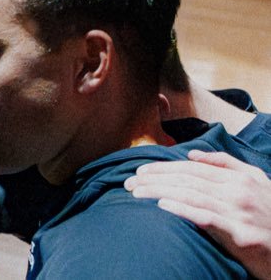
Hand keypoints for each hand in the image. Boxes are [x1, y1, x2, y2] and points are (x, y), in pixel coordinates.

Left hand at [128, 150, 270, 278]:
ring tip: (136, 193)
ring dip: (159, 193)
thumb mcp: (258, 182)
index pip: (194, 169)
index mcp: (240, 178)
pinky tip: (162, 207)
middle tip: (129, 182)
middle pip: (188, 180)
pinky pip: (206, 218)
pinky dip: (182, 210)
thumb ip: (227, 165)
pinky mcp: (241, 235)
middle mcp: (239, 192)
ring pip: (192, 196)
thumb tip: (193, 153)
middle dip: (155, 179)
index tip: (140, 171)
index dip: (164, 168)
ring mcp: (239, 212)